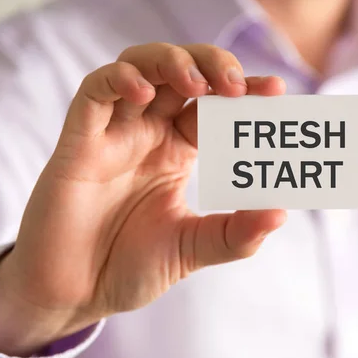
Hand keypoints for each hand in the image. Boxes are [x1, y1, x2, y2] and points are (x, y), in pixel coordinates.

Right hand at [0, 43, 286, 355]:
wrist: (76, 295)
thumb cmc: (130, 267)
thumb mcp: (193, 248)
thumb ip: (236, 234)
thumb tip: (281, 213)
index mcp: (177, 152)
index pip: (214, 106)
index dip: (244, 92)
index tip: (276, 90)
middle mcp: (148, 135)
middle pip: (180, 74)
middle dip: (212, 66)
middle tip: (239, 84)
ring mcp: (113, 135)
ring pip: (139, 67)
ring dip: (170, 62)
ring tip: (198, 83)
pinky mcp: (79, 143)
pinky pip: (95, 93)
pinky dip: (119, 81)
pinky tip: (144, 94)